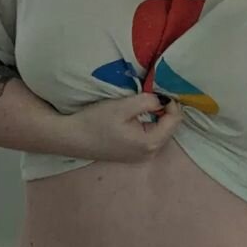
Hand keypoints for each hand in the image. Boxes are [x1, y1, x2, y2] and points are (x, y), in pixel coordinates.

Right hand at [63, 92, 184, 163]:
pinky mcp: (134, 155)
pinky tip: (139, 115)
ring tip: (146, 103)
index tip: (160, 89)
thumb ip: (148, 101)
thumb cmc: (95, 121)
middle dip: (165, 109)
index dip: (171, 102)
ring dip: (158, 116)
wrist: (72, 138)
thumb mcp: (123, 106)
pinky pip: (151, 137)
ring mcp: (142, 157)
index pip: (175, 120)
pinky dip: (150, 124)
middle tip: (154, 93)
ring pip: (161, 132)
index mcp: (150, 143)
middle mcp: (150, 154)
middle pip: (170, 127)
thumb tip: (163, 99)